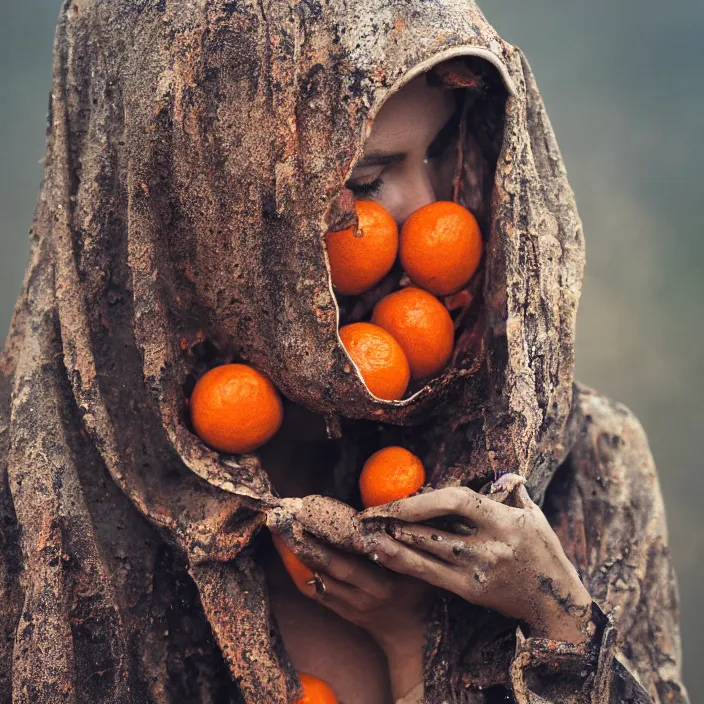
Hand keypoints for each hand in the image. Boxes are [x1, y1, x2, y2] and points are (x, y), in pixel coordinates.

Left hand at [267, 497, 429, 699]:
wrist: (411, 636)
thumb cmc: (419, 593)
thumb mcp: (423, 570)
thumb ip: (409, 545)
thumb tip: (392, 512)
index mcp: (386, 585)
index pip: (354, 561)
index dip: (335, 542)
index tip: (318, 519)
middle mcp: (365, 597)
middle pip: (332, 568)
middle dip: (308, 545)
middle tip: (289, 522)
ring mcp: (350, 606)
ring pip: (317, 581)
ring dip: (297, 558)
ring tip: (281, 532)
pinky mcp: (340, 611)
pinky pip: (314, 592)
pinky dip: (298, 573)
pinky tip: (286, 552)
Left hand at [359, 475, 593, 643]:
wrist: (555, 602)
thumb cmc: (543, 551)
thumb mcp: (534, 516)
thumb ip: (513, 493)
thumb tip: (504, 473)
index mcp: (504, 521)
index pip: (458, 501)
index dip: (425, 499)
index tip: (399, 498)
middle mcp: (489, 547)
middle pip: (434, 531)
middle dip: (399, 521)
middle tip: (368, 514)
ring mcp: (477, 572)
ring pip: (427, 557)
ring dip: (394, 545)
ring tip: (367, 534)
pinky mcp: (470, 591)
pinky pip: (430, 577)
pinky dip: (405, 564)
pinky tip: (384, 555)